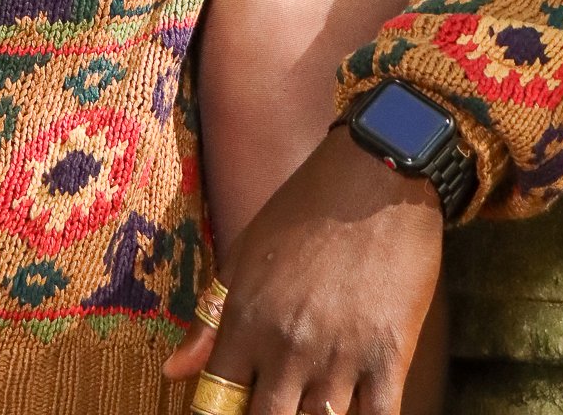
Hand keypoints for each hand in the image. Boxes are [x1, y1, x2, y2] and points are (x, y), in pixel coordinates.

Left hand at [163, 127, 444, 414]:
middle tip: (275, 402)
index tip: (231, 408)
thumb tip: (173, 372)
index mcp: (247, 321)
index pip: (218, 400)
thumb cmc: (306, 205)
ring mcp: (340, 356)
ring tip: (311, 403)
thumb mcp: (247, 251)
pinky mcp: (389, 356)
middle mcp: (288, 347)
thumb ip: (211, 317)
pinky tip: (358, 411)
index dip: (221, 414)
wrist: (377, 171)